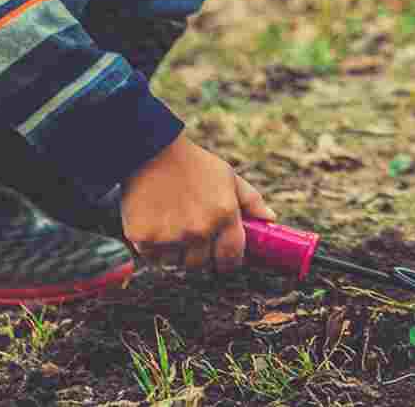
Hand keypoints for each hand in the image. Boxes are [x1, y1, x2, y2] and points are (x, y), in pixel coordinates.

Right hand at [119, 136, 275, 270]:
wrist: (150, 151)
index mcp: (224, 215)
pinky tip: (154, 223)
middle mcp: (199, 229)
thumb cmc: (193, 164)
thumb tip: (271, 219)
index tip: (222, 258)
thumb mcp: (228, 176)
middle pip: (200, 264)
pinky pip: (152, 257)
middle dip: (198, 254)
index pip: (231, 257)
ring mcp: (170, 236)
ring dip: (174, 252)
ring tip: (171, 226)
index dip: (227, 261)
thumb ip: (251, 200)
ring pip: (175, 263)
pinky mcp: (143, 238)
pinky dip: (153, 247)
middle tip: (191, 235)